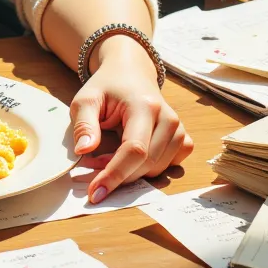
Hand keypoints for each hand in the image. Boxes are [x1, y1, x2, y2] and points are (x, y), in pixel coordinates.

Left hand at [69, 35, 193, 202]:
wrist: (130, 73)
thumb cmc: (107, 87)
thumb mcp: (86, 99)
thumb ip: (84, 124)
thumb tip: (84, 151)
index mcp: (144, 106)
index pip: (134, 150)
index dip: (115, 175)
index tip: (96, 193)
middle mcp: (168, 118)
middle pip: (147, 164)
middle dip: (118, 174)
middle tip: (92, 166)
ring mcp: (179, 129)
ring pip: (158, 170)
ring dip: (131, 172)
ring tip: (108, 155)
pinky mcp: (184, 139)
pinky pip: (171, 166)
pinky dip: (149, 169)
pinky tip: (132, 157)